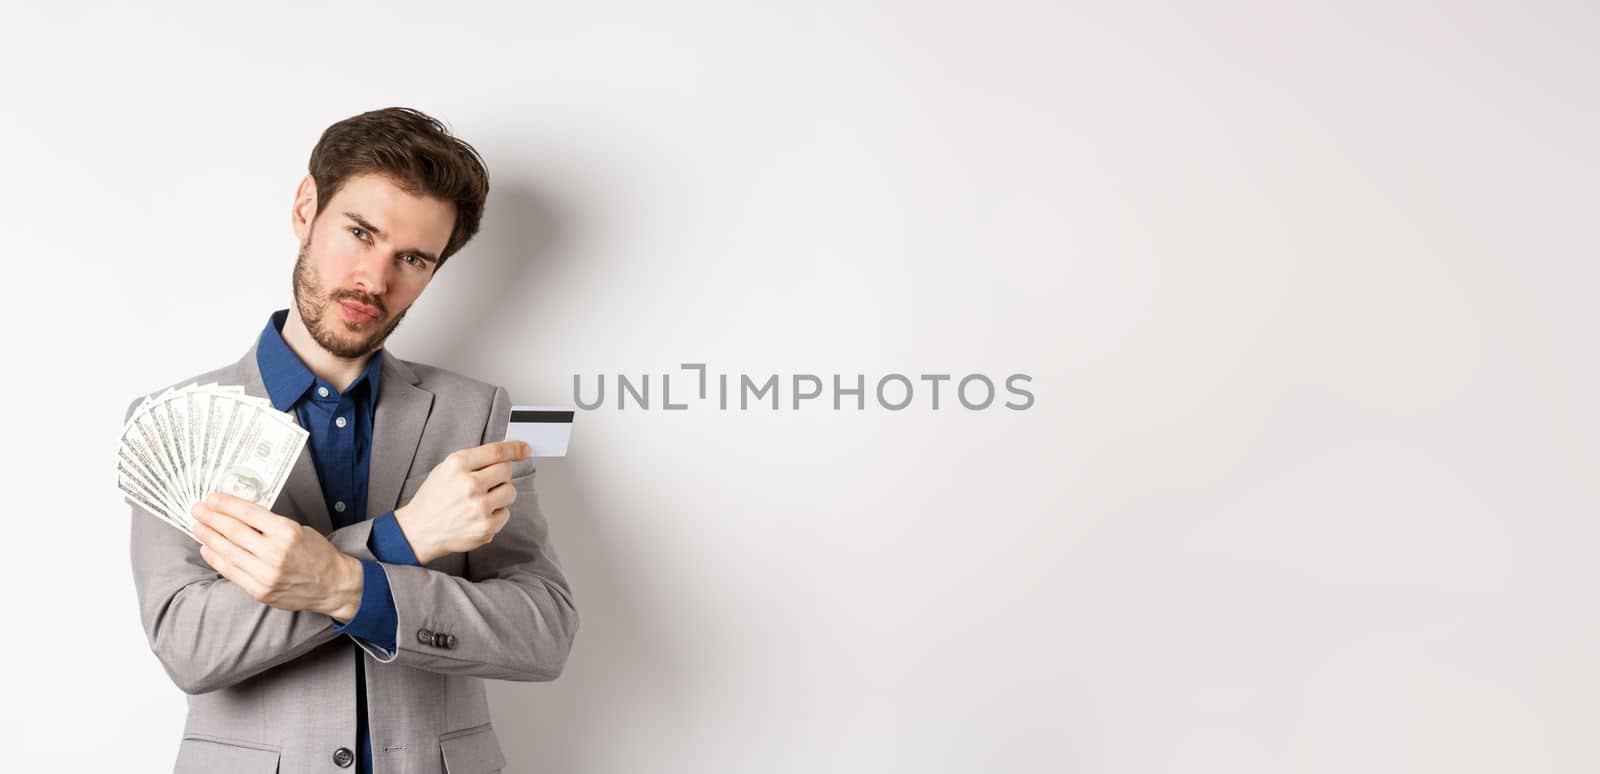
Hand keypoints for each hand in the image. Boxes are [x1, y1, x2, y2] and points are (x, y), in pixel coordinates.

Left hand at [191, 492, 364, 621]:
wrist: (332, 585)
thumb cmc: (317, 554)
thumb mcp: (299, 529)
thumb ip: (269, 525)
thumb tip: (238, 515)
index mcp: (287, 532)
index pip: (249, 513)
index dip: (226, 504)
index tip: (212, 498)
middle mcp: (275, 553)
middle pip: (233, 531)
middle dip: (211, 518)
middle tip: (197, 509)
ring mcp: (266, 574)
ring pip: (228, 551)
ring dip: (209, 537)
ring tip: (198, 527)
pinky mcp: (260, 591)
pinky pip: (231, 572)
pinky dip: (216, 559)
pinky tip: (207, 548)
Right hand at [394, 439, 528, 563]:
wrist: (418, 530)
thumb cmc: (434, 499)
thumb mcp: (446, 470)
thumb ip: (474, 460)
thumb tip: (506, 453)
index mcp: (457, 465)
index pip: (496, 451)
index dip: (515, 449)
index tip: (525, 449)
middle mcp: (469, 484)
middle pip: (506, 471)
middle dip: (499, 476)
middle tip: (485, 485)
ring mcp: (478, 507)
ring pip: (510, 492)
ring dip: (500, 495)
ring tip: (480, 501)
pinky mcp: (485, 527)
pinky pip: (506, 514)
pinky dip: (495, 515)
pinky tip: (477, 516)